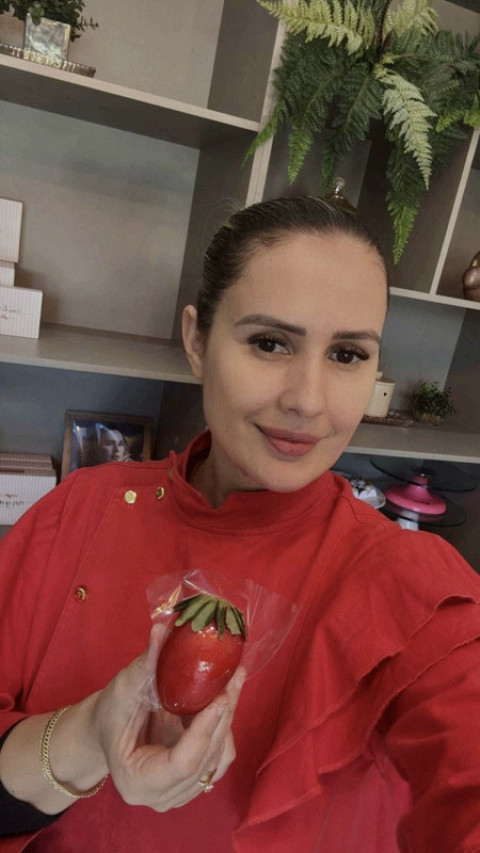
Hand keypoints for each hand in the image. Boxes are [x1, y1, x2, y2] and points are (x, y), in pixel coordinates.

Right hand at [91, 624, 244, 810]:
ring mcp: (180, 793)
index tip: (221, 696)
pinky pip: (220, 756)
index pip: (182, 763)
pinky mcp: (194, 780)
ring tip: (233, 681)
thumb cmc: (110, 711)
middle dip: (224, 715)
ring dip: (227, 719)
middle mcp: (161, 797)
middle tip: (236, 675)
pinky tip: (223, 698)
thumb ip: (145, 664)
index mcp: (137, 782)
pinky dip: (223, 727)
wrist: (107, 729)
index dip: (205, 731)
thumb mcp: (124, 688)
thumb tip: (163, 628)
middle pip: (206, 759)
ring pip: (218, 758)